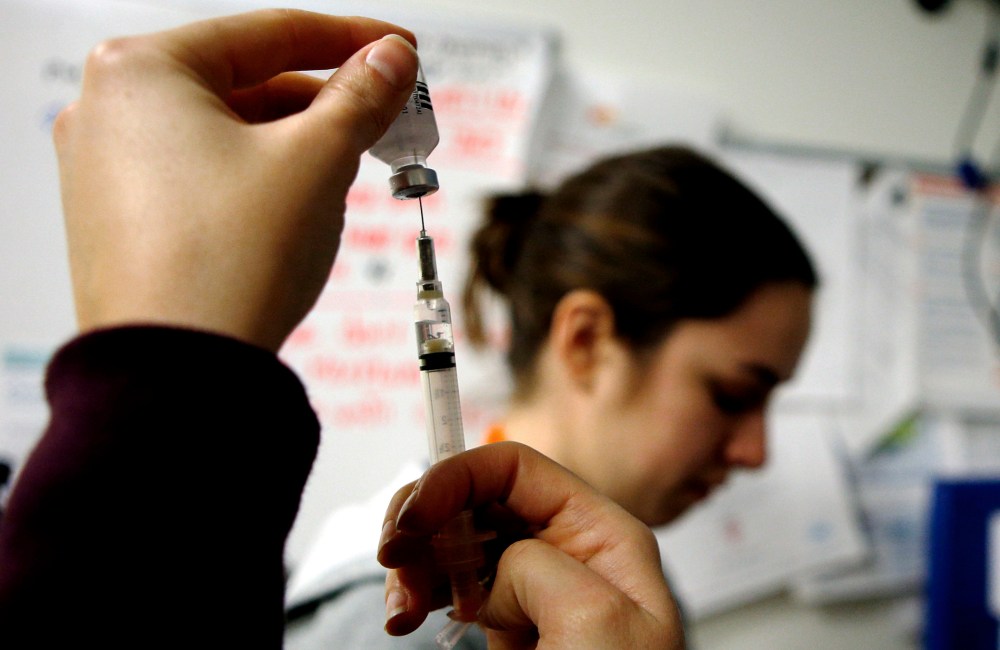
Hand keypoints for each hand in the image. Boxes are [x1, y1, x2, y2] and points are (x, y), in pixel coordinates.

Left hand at [53, 9, 418, 350]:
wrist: (179, 377)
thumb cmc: (231, 261)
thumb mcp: (318, 160)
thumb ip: (360, 96)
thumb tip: (391, 59)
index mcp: (142, 71)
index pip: (268, 32)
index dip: (349, 39)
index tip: (399, 50)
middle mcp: (108, 110)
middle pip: (245, 84)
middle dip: (325, 104)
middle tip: (387, 117)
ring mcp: (106, 170)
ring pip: (226, 135)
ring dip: (295, 145)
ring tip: (350, 171)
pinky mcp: (121, 222)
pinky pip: (202, 177)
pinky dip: (257, 180)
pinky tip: (298, 207)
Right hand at [378, 442, 683, 648]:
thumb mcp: (596, 622)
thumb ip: (541, 565)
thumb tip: (499, 566)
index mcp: (602, 535)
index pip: (517, 470)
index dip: (457, 476)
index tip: (414, 517)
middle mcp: (566, 550)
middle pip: (475, 496)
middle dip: (425, 517)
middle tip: (393, 555)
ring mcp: (533, 587)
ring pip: (454, 537)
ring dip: (413, 559)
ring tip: (401, 607)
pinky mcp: (507, 622)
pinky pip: (449, 582)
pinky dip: (417, 591)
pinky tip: (406, 618)